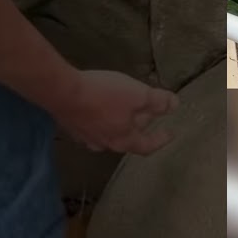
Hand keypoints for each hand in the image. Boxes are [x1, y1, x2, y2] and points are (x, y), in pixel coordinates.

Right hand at [51, 70, 179, 154]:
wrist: (62, 91)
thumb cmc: (104, 95)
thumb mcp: (138, 95)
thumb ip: (158, 102)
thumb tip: (174, 106)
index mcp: (123, 140)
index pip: (146, 146)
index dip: (160, 140)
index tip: (169, 133)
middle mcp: (104, 144)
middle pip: (127, 140)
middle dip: (140, 127)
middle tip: (149, 114)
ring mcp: (85, 137)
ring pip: (109, 133)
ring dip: (120, 123)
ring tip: (125, 111)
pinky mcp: (71, 126)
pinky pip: (93, 126)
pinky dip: (103, 118)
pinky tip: (102, 107)